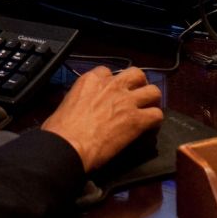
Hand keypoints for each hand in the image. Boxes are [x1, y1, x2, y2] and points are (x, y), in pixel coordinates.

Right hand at [40, 65, 163, 171]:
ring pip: (153, 91)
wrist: (68, 145)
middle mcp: (111, 86)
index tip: (112, 93)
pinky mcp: (136, 120)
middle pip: (136, 74)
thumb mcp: (65, 104)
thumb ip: (78, 100)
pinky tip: (148, 129)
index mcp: (91, 80)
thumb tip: (78, 108)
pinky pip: (156, 115)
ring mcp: (126, 101)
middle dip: (139, 84)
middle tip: (136, 97)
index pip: (108, 71)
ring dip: (151, 101)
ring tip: (148, 111)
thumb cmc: (60, 130)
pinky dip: (155, 122)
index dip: (113, 83)